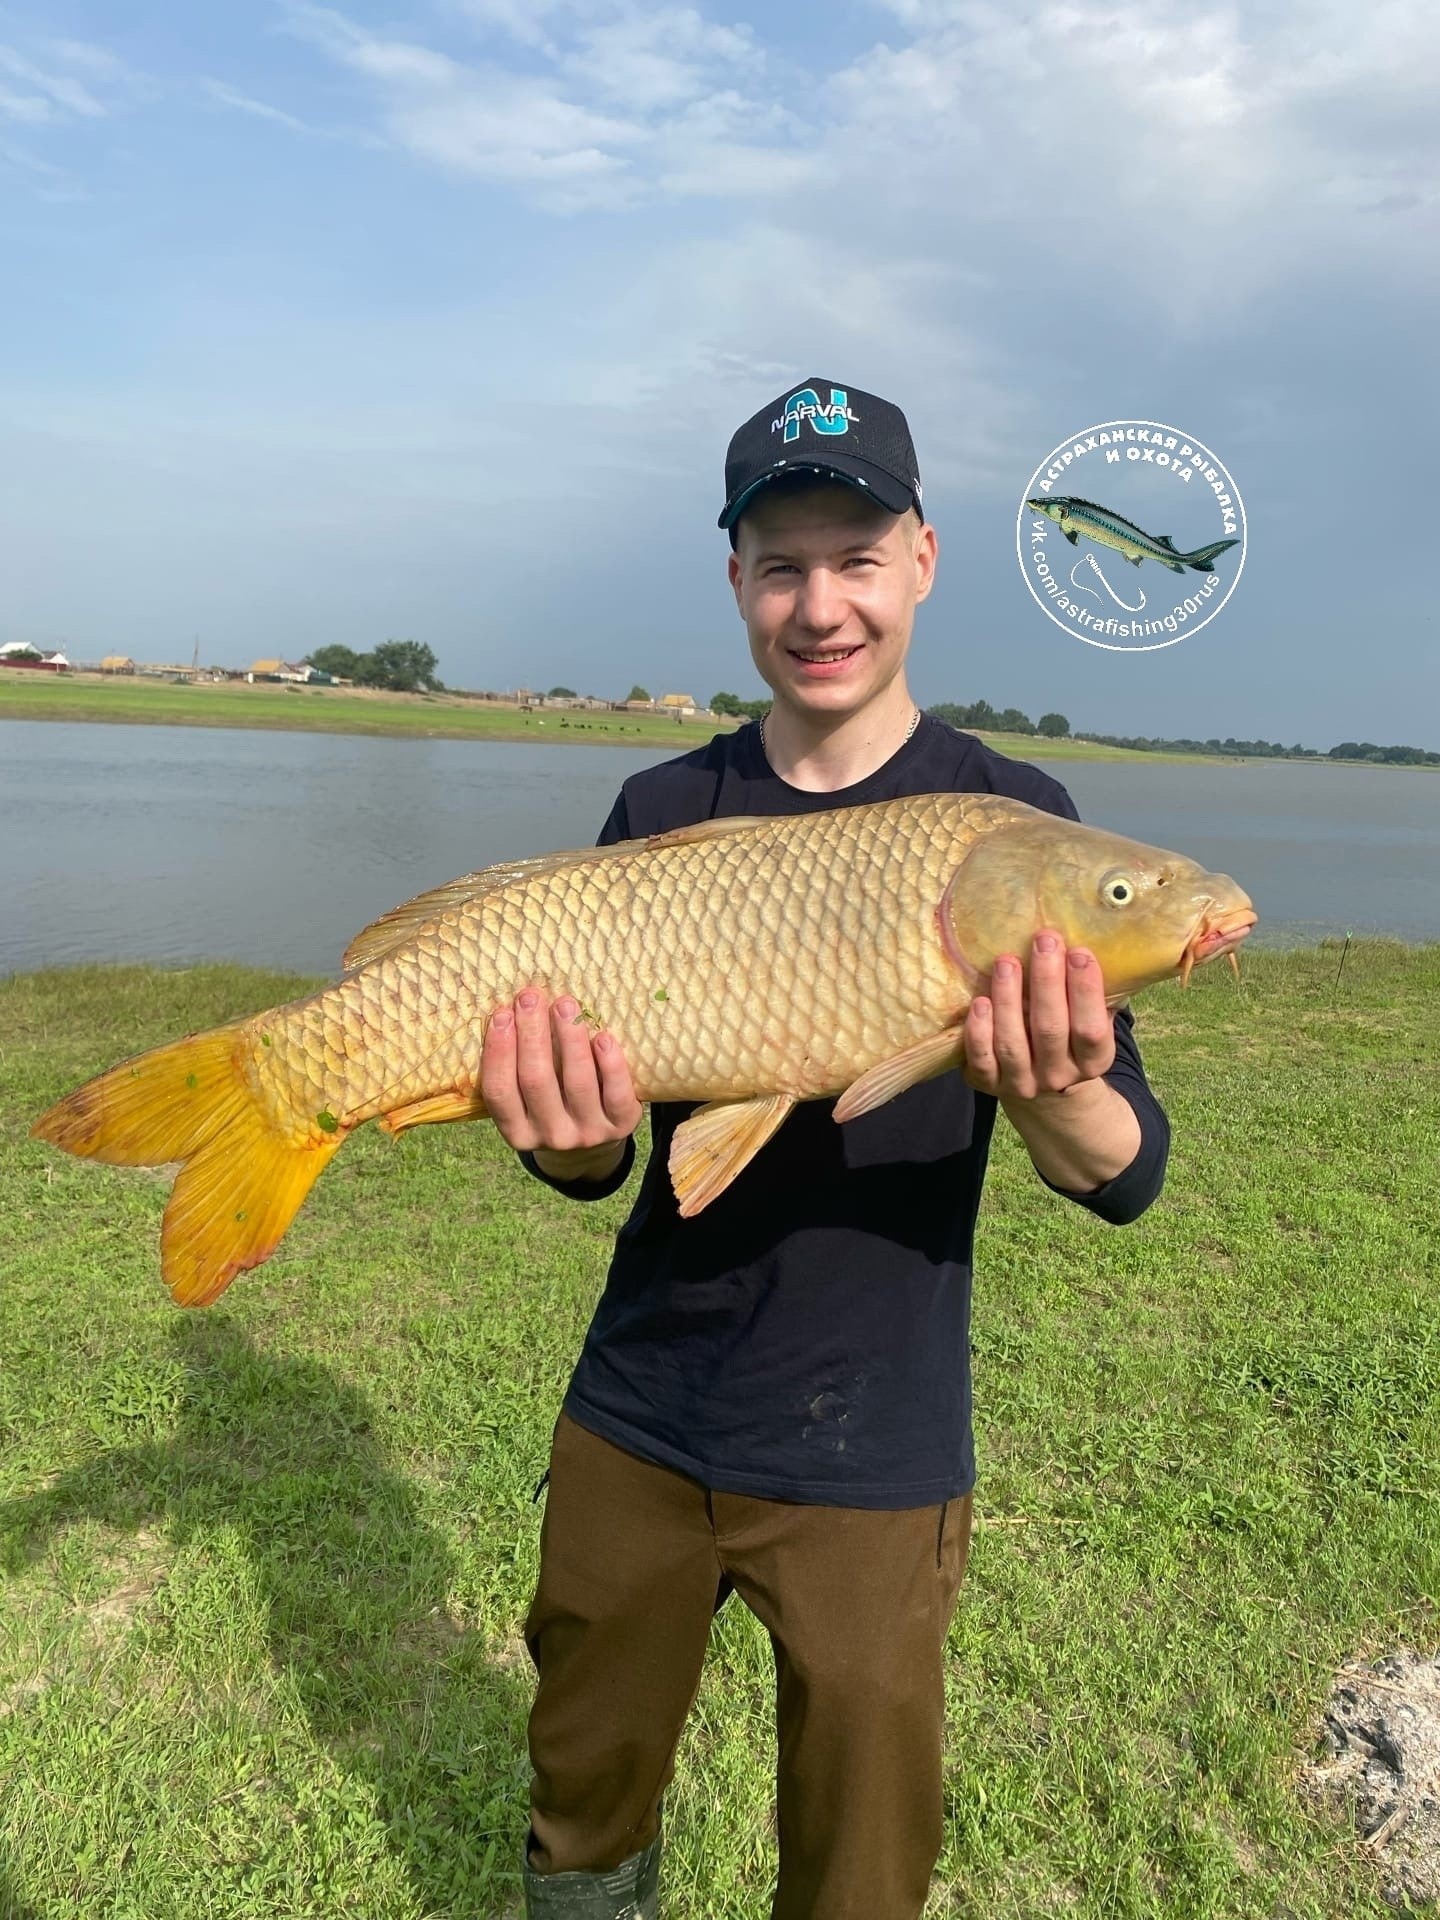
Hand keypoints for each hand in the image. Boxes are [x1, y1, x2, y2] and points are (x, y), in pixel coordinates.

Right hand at [482, 988, 640, 1177]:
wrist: (597, 1136)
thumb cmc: (555, 1102)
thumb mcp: (529, 1099)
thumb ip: (517, 1067)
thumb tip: (512, 1010)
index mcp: (518, 1131)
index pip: (500, 1091)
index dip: (498, 1052)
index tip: (502, 1014)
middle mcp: (551, 1135)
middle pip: (536, 1081)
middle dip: (532, 1035)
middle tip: (530, 998)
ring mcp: (587, 1133)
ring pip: (577, 1082)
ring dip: (570, 1039)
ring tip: (565, 1005)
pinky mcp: (621, 1125)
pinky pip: (616, 1093)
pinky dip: (610, 1064)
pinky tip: (603, 1037)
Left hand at [963, 930, 1114, 1099]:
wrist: (1041, 1088)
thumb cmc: (1066, 1035)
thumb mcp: (1089, 1020)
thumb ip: (1092, 993)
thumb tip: (1092, 939)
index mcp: (1093, 1061)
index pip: (1092, 1029)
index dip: (1086, 991)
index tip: (1079, 952)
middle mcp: (1059, 1076)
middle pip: (1051, 1030)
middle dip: (1047, 982)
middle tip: (1044, 940)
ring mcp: (1022, 1083)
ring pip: (1012, 1043)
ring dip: (1008, 998)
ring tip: (1006, 962)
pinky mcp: (988, 1084)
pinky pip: (981, 1060)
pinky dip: (979, 1031)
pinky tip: (979, 1001)